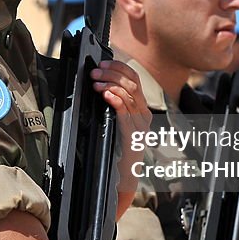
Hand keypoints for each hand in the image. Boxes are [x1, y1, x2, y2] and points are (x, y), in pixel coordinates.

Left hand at [90, 60, 151, 197]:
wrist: (121, 175)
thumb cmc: (115, 147)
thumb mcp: (115, 121)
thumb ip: (112, 104)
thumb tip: (98, 83)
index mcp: (140, 107)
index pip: (134, 78)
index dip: (119, 67)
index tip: (102, 63)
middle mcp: (144, 114)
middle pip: (132, 83)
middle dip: (112, 73)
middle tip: (95, 73)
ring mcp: (140, 124)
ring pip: (130, 95)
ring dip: (110, 84)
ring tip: (96, 83)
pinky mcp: (133, 134)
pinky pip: (126, 112)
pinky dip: (116, 100)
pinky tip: (106, 95)